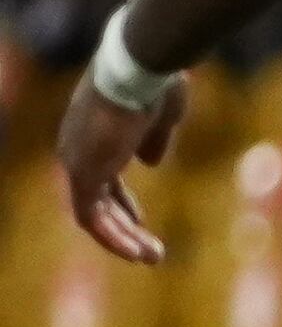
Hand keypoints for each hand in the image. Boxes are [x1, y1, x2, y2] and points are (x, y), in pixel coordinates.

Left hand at [57, 74, 184, 268]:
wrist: (140, 69)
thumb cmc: (154, 84)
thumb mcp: (161, 117)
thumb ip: (153, 141)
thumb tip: (150, 163)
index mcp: (93, 132)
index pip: (101, 176)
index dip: (122, 201)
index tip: (142, 219)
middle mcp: (77, 148)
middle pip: (96, 198)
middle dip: (124, 226)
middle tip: (149, 249)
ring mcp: (76, 161)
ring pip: (93, 213)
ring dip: (122, 238)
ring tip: (152, 257)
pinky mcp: (83, 173)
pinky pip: (92, 217)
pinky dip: (114, 237)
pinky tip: (138, 250)